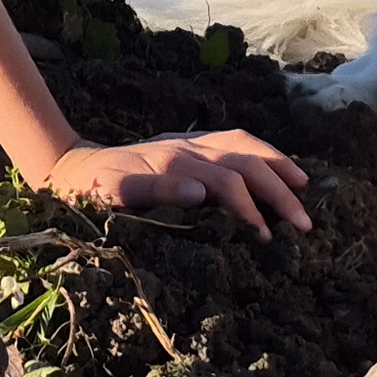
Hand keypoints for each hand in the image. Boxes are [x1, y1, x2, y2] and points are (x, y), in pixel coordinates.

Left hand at [43, 130, 312, 237]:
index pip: (226, 181)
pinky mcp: (189, 142)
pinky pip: (233, 140)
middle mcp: (186, 147)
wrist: (72, 168)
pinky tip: (275, 166)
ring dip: (276, 163)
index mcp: (173, 161)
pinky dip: (260, 151)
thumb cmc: (93, 190)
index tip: (266, 237)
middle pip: (244, 161)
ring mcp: (189, 142)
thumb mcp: (116, 194)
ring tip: (303, 186)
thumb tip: (203, 193)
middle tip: (305, 223)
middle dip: (278, 189)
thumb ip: (159, 190)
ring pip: (244, 144)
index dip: (250, 209)